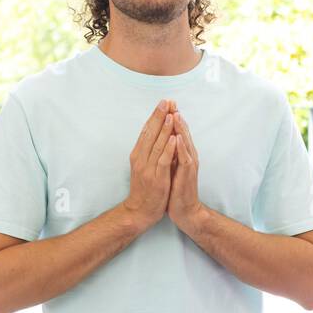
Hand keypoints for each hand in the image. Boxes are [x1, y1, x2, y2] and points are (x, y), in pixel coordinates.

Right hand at [121, 100, 177, 232]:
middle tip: (167, 101)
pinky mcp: (156, 178)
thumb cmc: (145, 188)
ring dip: (165, 128)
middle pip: (150, 133)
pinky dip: (168, 148)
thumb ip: (149, 151)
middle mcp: (140, 159)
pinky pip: (163, 160)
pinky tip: (174, 138)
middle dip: (159, 116)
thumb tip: (158, 134)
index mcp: (137, 154)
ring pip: (157, 144)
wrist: (140, 211)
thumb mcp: (144, 166)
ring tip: (171, 114)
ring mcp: (148, 168)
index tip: (163, 102)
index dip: (154, 115)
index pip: (146, 130)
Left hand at [166, 108, 205, 233]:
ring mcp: (189, 165)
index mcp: (182, 154)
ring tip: (175, 114)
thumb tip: (163, 140)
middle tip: (171, 102)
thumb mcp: (171, 167)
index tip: (164, 104)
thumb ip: (170, 153)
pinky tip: (178, 137)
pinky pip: (185, 158)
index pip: (176, 132)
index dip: (170, 118)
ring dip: (180, 128)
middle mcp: (188, 156)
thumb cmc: (176, 190)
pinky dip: (181, 147)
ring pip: (185, 142)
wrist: (185, 210)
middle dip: (176, 117)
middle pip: (182, 133)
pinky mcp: (188, 174)